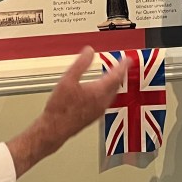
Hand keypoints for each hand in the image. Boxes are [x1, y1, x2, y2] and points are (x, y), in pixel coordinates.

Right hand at [6, 47, 128, 176]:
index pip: (116, 76)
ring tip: (113, 77)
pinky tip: (100, 91)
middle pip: (116, 86)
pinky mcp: (93, 116)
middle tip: (122, 67)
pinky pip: (106, 101)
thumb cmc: (60, 107)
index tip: (128, 60)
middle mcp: (102, 102)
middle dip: (119, 74)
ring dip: (114, 84)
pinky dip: (107, 92)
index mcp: (98, 92)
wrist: (54, 129)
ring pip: (111, 94)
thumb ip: (80, 64)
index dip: (122, 66)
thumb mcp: (68, 80)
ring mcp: (99, 111)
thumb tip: (90, 51)